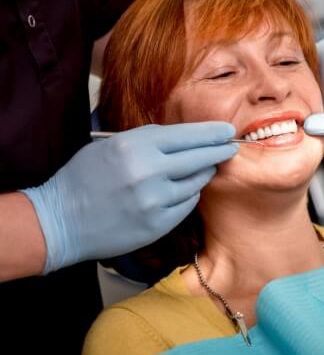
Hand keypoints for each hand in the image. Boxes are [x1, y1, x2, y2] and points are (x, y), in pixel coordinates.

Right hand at [21, 122, 237, 273]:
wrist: (60, 221)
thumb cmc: (84, 178)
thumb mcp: (111, 146)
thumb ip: (148, 140)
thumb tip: (186, 138)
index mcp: (135, 146)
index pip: (187, 135)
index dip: (212, 133)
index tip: (227, 130)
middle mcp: (148, 171)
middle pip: (200, 157)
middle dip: (220, 151)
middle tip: (231, 147)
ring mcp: (155, 200)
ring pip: (197, 182)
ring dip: (203, 174)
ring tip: (203, 168)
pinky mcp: (158, 224)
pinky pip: (187, 204)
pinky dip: (188, 195)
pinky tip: (182, 191)